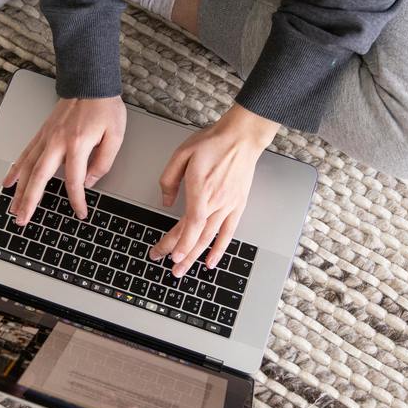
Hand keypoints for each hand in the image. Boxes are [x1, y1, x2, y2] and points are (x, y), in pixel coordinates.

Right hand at [3, 96, 125, 224]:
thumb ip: (103, 162)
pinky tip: (8, 182)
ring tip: (14, 209)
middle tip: (23, 220)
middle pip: (39, 177)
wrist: (90, 83)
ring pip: (27, 168)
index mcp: (77, 144)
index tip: (80, 212)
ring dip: (19, 191)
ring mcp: (46, 137)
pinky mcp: (42, 133)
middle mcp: (57, 142)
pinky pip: (25, 154)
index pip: (74, 180)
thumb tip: (89, 182)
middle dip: (30, 201)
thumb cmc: (104, 107)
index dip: (77, 200)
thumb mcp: (115, 136)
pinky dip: (15, 170)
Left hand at [150, 105, 278, 277]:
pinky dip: (219, 249)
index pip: (191, 224)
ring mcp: (228, 205)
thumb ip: (169, 179)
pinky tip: (211, 262)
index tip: (169, 255)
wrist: (242, 138)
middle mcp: (216, 201)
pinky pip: (228, 233)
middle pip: (197, 235)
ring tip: (184, 269)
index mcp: (201, 189)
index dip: (180, 243)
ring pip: (211, 238)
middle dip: (181, 254)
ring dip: (196, 256)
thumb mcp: (182, 154)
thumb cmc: (213, 142)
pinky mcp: (237, 206)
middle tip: (169, 267)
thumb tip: (166, 201)